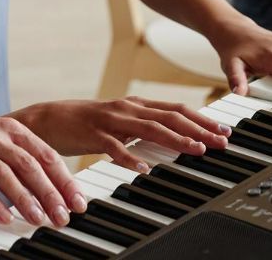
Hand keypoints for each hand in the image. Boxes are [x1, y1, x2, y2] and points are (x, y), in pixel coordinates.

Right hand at [0, 105, 84, 227]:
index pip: (45, 154)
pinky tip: (4, 218)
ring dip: (24, 199)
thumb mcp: (0, 138)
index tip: (77, 201)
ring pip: (4, 174)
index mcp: (12, 130)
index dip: (64, 179)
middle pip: (29, 165)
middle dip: (49, 192)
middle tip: (63, 216)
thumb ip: (24, 158)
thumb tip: (54, 188)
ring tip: (38, 219)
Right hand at [10, 97, 229, 170]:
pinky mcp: (93, 134)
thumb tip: (174, 136)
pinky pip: (114, 147)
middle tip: (220, 141)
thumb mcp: (121, 122)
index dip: (202, 119)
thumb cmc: (87, 124)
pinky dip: (130, 156)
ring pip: (149, 128)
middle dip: (199, 129)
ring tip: (195, 150)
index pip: (176, 110)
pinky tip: (144, 167)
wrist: (49, 119)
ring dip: (175, 140)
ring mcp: (111, 120)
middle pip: (170, 117)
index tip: (223, 131)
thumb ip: (145, 126)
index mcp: (136, 105)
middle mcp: (128, 108)